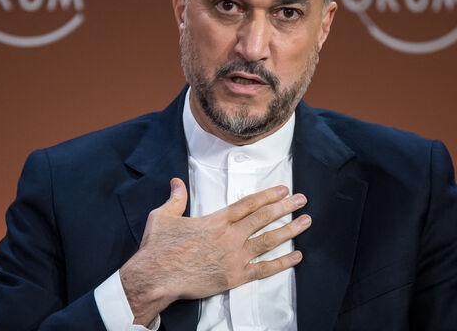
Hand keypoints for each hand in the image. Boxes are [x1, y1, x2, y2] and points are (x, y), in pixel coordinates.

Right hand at [120, 178, 309, 325]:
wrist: (155, 277)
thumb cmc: (159, 247)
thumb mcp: (164, 216)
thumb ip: (176, 198)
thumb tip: (176, 182)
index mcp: (216, 220)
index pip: (247, 203)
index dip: (267, 195)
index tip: (283, 190)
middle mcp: (230, 236)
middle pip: (263, 218)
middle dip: (284, 208)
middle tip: (302, 200)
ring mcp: (234, 257)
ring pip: (268, 241)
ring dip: (289, 231)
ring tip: (305, 222)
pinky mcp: (234, 277)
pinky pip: (263, 270)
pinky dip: (281, 264)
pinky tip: (296, 257)